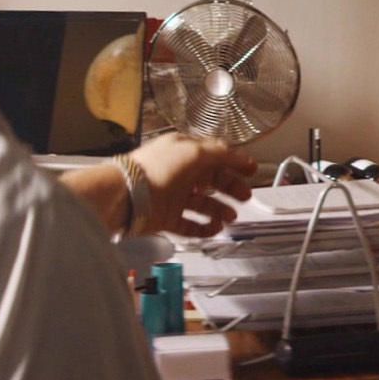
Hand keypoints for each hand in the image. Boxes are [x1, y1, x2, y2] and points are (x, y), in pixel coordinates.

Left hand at [127, 132, 257, 237]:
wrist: (127, 196)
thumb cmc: (156, 169)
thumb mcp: (193, 151)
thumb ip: (219, 153)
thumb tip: (238, 155)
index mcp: (183, 152)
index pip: (214, 156)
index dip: (234, 163)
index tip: (251, 170)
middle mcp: (178, 173)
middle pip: (211, 181)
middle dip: (230, 188)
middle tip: (245, 195)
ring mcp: (172, 196)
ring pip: (202, 204)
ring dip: (220, 210)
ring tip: (231, 216)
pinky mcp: (166, 218)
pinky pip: (190, 225)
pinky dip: (204, 228)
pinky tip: (215, 228)